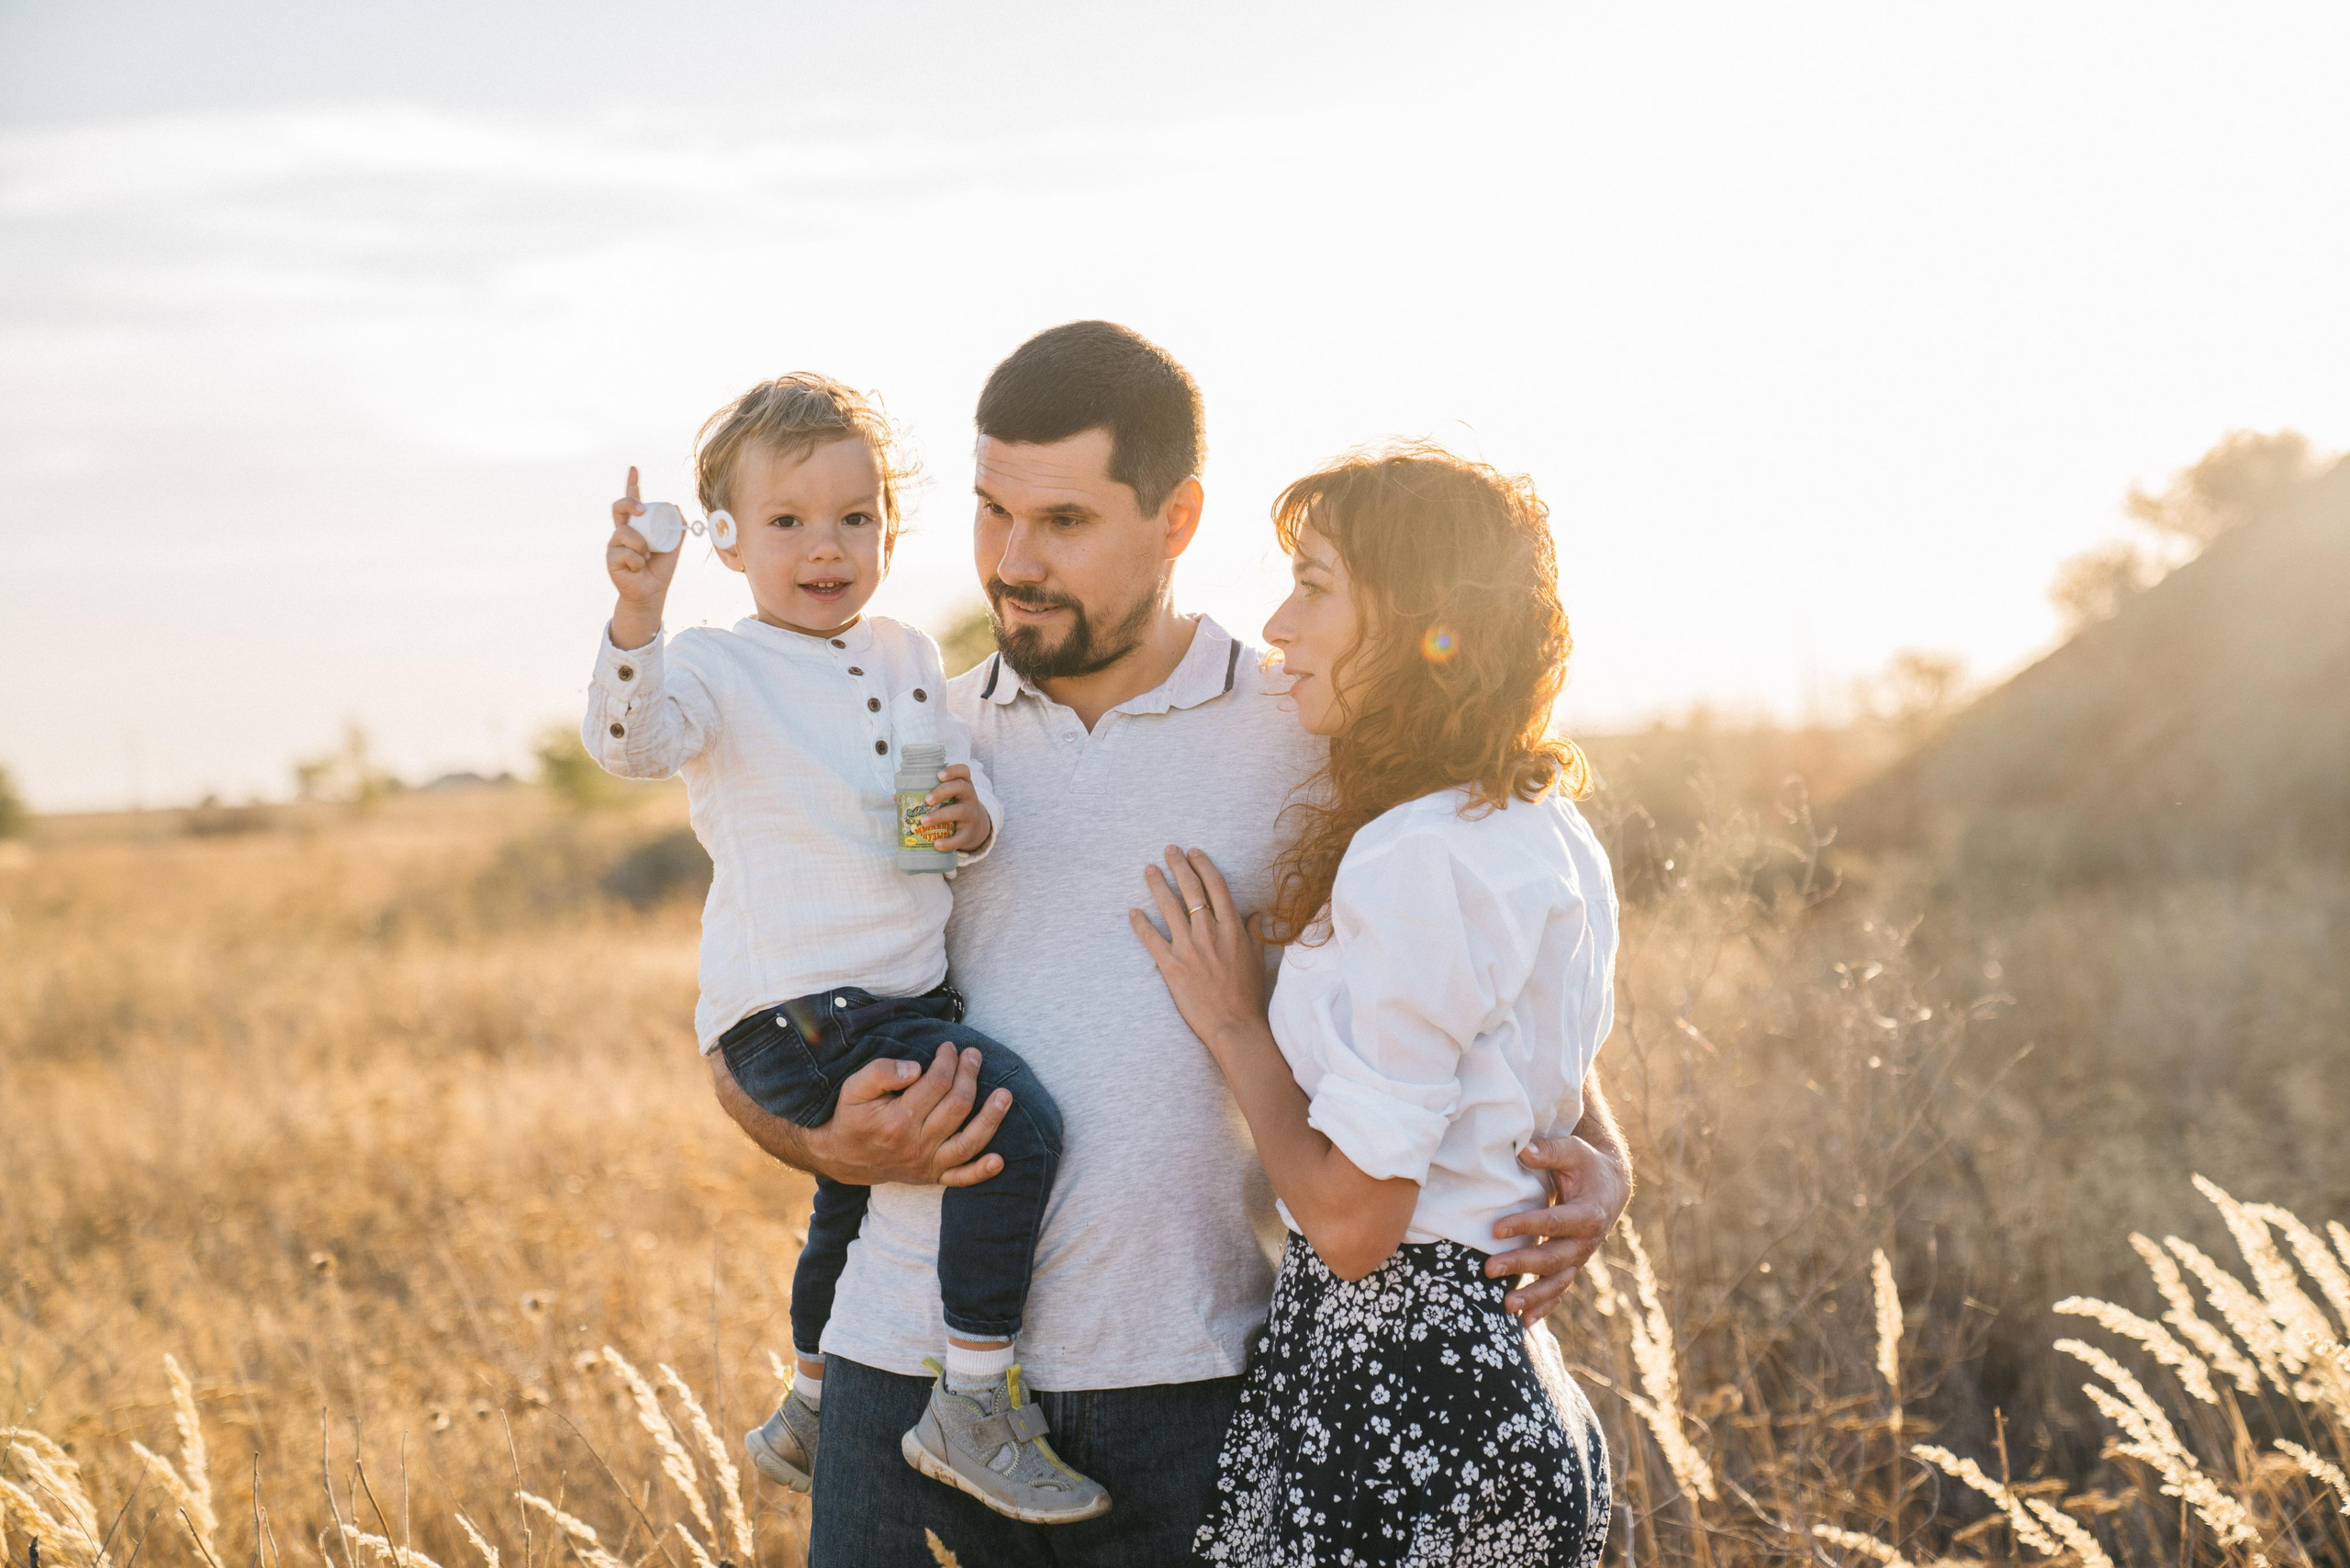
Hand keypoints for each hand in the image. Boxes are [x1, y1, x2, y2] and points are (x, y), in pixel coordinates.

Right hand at [607, 466, 678, 647]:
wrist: (651, 592)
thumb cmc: (659, 568)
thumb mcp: (673, 546)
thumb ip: (677, 527)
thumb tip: (675, 506)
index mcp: (637, 525)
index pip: (631, 499)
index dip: (632, 483)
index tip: (634, 468)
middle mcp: (623, 531)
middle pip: (619, 508)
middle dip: (630, 503)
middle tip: (642, 510)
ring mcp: (614, 544)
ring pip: (625, 533)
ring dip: (640, 544)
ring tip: (647, 556)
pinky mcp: (611, 558)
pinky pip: (625, 553)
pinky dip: (637, 560)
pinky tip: (637, 568)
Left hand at [921, 764, 992, 852]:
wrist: (973, 827)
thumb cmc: (952, 807)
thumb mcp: (946, 798)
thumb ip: (924, 794)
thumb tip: (897, 798)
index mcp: (962, 784)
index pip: (963, 771)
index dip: (953, 771)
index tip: (939, 775)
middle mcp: (969, 797)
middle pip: (961, 788)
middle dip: (942, 792)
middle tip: (927, 800)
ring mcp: (971, 815)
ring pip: (959, 811)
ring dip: (940, 816)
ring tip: (923, 821)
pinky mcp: (968, 833)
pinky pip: (960, 837)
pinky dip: (949, 842)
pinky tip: (937, 844)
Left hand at [1128, 846, 1268, 1057]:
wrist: (1234, 1025)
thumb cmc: (1248, 995)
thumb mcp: (1257, 959)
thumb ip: (1254, 933)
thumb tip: (1255, 914)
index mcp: (1232, 928)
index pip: (1216, 886)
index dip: (1203, 865)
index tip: (1194, 852)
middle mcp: (1209, 932)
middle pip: (1191, 889)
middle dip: (1179, 865)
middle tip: (1169, 849)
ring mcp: (1188, 948)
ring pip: (1169, 907)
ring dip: (1157, 885)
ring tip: (1149, 870)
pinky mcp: (1171, 966)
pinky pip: (1151, 938)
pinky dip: (1140, 923)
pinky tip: (1132, 911)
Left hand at [1486, 1132, 1632, 1322]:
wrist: (1610, 1186)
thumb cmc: (1585, 1165)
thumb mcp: (1572, 1151)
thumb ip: (1548, 1150)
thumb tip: (1522, 1150)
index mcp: (1589, 1213)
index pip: (1554, 1222)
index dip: (1525, 1226)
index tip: (1495, 1229)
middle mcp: (1587, 1241)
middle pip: (1553, 1258)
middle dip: (1521, 1265)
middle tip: (1488, 1268)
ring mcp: (1580, 1257)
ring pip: (1557, 1282)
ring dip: (1532, 1296)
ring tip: (1504, 1306)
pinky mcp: (1572, 1266)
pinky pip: (1559, 1291)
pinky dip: (1544, 1307)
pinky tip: (1524, 1323)